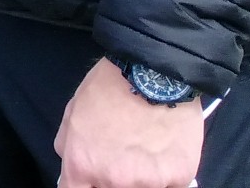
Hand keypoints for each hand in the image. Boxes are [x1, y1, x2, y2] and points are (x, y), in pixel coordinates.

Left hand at [55, 58, 201, 187]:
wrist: (153, 73)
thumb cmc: (109, 89)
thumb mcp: (72, 115)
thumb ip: (69, 148)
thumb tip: (73, 168)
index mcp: (83, 166)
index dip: (82, 186)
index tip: (90, 180)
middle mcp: (115, 181)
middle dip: (113, 180)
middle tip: (121, 157)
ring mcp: (150, 182)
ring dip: (142, 177)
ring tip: (144, 150)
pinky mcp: (180, 177)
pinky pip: (170, 184)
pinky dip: (167, 174)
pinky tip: (163, 150)